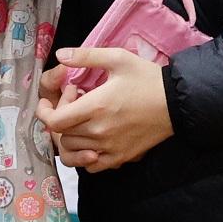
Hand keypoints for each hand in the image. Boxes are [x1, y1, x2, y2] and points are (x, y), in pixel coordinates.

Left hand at [39, 43, 174, 171]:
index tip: (50, 102)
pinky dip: (84, 156)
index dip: (45, 112)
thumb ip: (86, 56)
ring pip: (73, 151)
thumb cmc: (147, 79)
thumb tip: (59, 55)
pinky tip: (91, 141)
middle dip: (60, 118)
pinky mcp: (120, 157)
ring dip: (70, 136)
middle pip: (62, 135)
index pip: (54, 121)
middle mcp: (99, 131)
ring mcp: (109, 147)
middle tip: (74, 103)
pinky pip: (90, 166)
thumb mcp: (118, 59)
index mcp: (96, 106)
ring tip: (82, 120)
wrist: (177, 103)